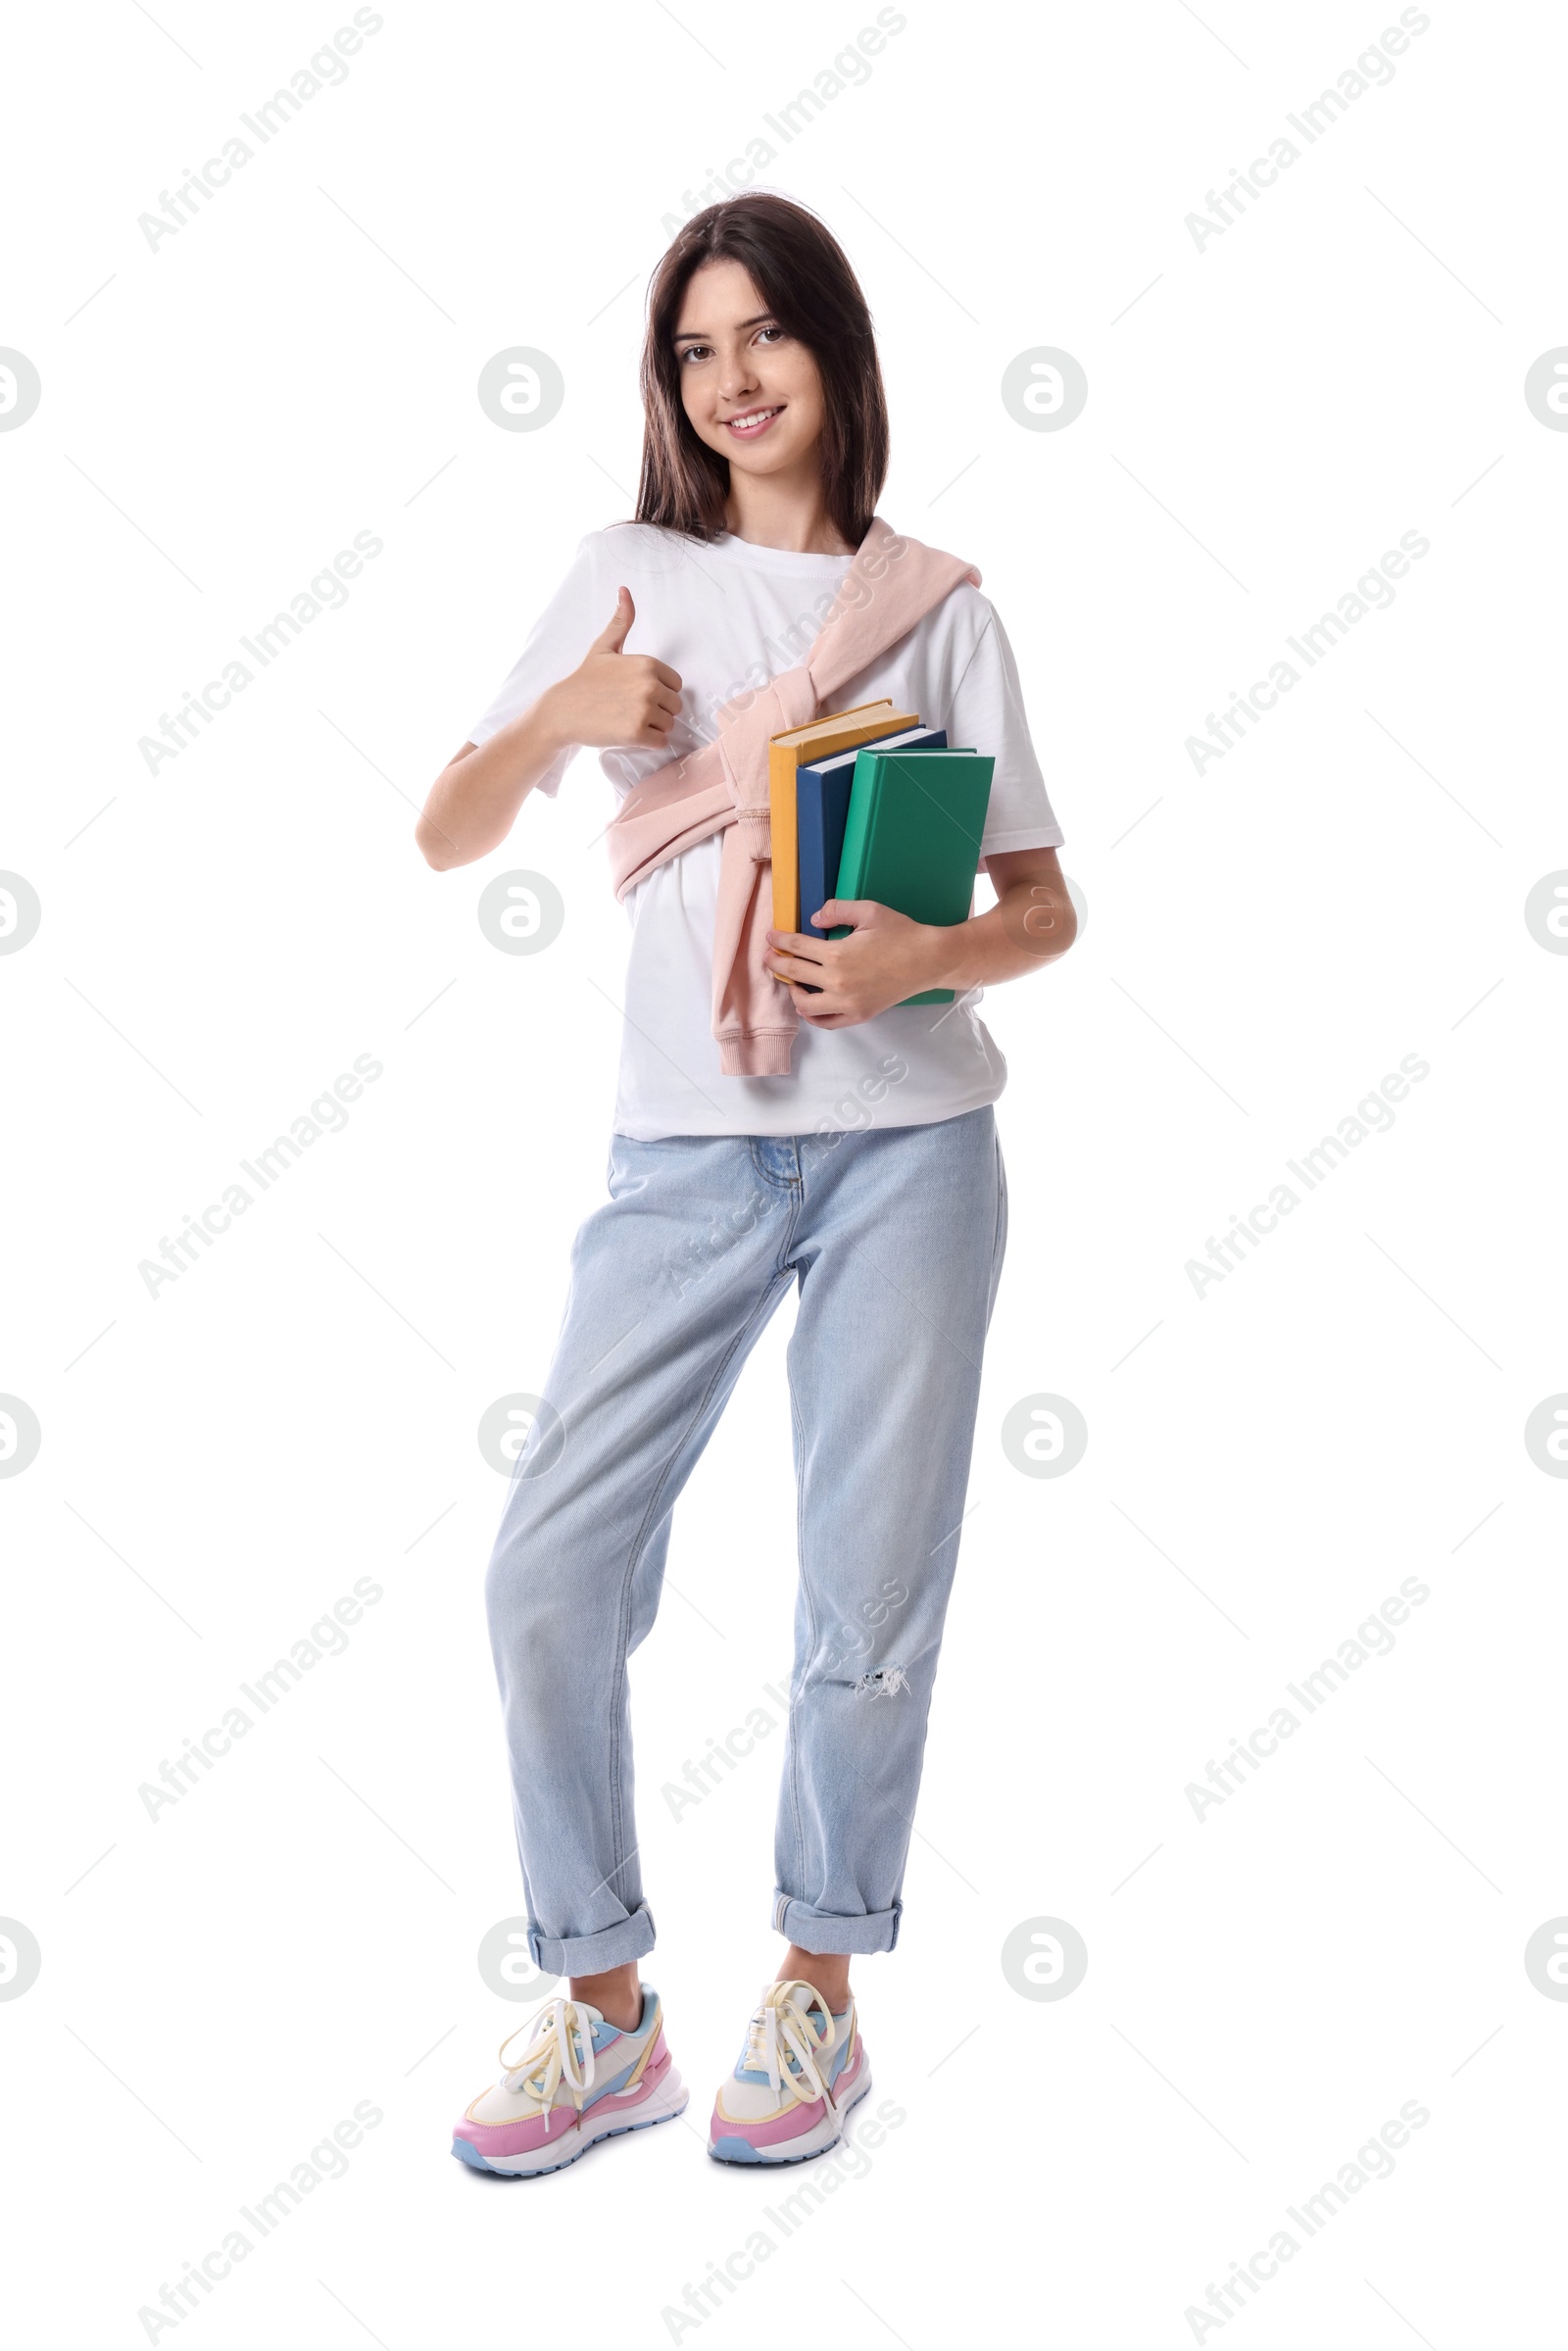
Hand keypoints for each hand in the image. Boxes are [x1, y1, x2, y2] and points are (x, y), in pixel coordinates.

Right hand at [542, 589, 682, 751]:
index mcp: (648, 664)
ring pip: (669, 725)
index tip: (636, 694)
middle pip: (675, 706)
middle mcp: (650, 685)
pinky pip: (660, 742)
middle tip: (630, 710)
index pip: (676, 685)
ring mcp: (644, 709)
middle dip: (658, 711)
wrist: (562, 711)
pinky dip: (647, 743)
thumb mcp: (604, 647)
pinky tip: (628, 734)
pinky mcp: (637, 733)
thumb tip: (625, 590)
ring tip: (627, 720)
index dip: (659, 692)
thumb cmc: (585, 680)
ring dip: (653, 728)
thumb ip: (621, 621)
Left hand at [765, 899, 951, 1026]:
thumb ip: (837, 910)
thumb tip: (813, 919)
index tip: (771, 937)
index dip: (779, 941)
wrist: (928, 960)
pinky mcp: (858, 1015)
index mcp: (837, 955)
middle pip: (794, 974)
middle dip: (777, 963)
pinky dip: (812, 1015)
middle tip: (770, 957)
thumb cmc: (901, 933)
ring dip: (792, 991)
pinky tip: (808, 1004)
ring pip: (804, 1004)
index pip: (796, 948)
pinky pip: (826, 1023)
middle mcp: (837, 983)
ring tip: (791, 980)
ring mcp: (847, 1003)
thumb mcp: (869, 911)